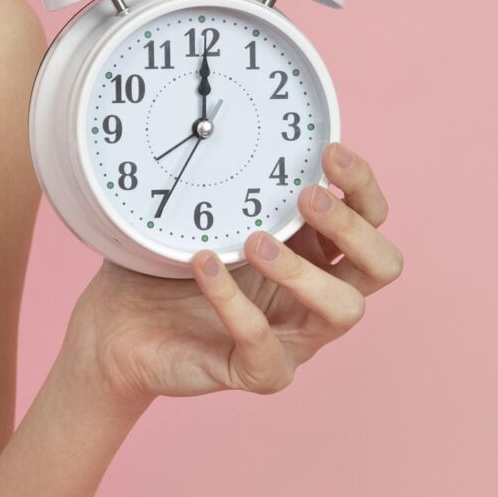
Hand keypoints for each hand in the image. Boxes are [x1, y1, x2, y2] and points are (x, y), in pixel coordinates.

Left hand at [63, 140, 400, 407]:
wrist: (116, 328)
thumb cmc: (162, 268)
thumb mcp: (197, 215)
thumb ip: (225, 184)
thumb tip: (218, 125)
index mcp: (313, 249)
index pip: (370, 217)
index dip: (361, 184)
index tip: (329, 150)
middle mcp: (316, 293)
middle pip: (381, 265)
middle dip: (353, 226)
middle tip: (306, 196)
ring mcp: (295, 337)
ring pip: (343, 310)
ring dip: (303, 270)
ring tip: (254, 241)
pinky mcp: (261, 371)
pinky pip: (265, 344)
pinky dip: (234, 303)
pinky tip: (203, 266)